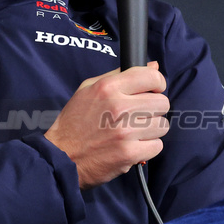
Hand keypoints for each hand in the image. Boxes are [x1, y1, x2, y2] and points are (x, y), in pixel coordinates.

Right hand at [44, 62, 168, 189]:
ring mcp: (126, 132)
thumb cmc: (75, 123)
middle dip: (154, 109)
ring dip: (151, 130)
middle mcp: (119, 107)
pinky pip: (157, 146)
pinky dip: (147, 148)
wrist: (61, 157)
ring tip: (134, 132)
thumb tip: (153, 67)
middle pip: (162, 102)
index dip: (157, 83)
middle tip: (139, 115)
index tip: (153, 90)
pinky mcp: (129, 153)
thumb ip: (121, 75)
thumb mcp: (89, 89)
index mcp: (108, 87)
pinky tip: (133, 146)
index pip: (151, 77)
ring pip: (162, 125)